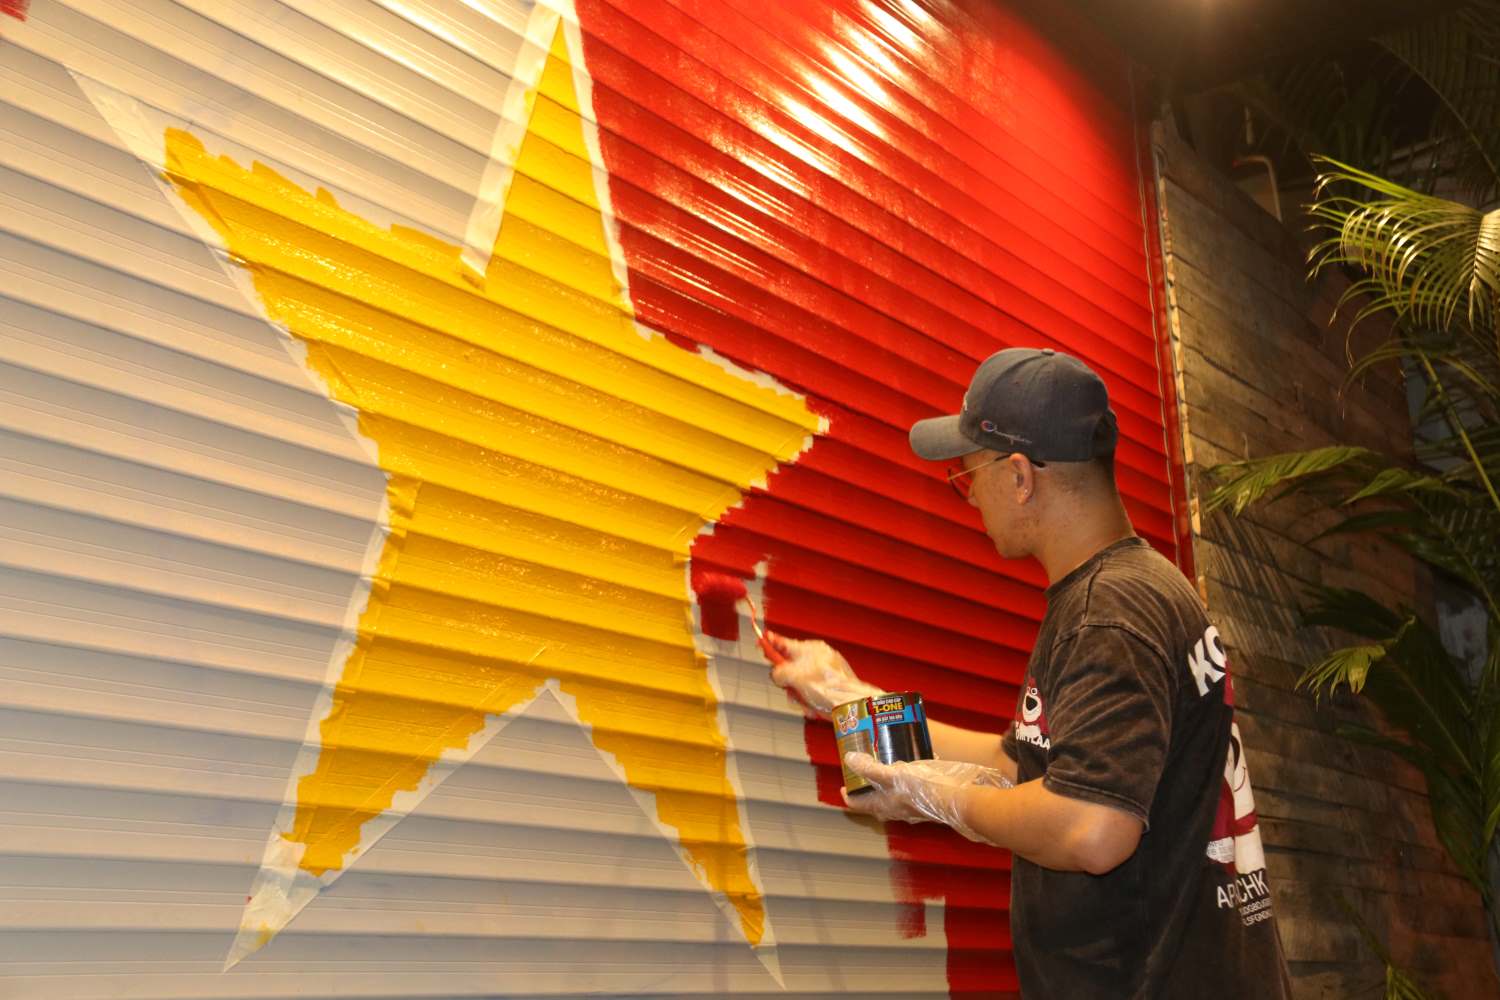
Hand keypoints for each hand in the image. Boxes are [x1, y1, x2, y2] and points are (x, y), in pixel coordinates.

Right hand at [764, 632, 881, 718]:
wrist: (851, 703)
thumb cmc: (825, 686)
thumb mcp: (794, 676)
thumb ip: (778, 672)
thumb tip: (776, 675)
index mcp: (808, 649)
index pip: (783, 642)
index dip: (770, 643)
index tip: (760, 641)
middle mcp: (816, 657)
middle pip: (790, 667)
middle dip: (787, 683)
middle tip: (789, 690)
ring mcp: (824, 671)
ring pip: (800, 683)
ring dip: (799, 696)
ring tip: (806, 703)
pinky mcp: (830, 685)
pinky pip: (812, 691)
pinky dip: (810, 701)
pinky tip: (814, 708)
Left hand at [841, 752, 1012, 843]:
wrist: (958, 799)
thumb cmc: (923, 789)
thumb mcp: (892, 775)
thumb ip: (871, 768)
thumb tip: (849, 759)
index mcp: (884, 806)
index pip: (858, 804)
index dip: (848, 794)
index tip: (844, 783)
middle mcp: (897, 809)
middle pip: (875, 799)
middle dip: (868, 784)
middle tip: (864, 765)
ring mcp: (913, 805)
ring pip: (894, 793)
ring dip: (888, 778)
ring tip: (887, 758)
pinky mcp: (927, 798)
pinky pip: (913, 786)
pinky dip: (909, 774)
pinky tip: (915, 757)